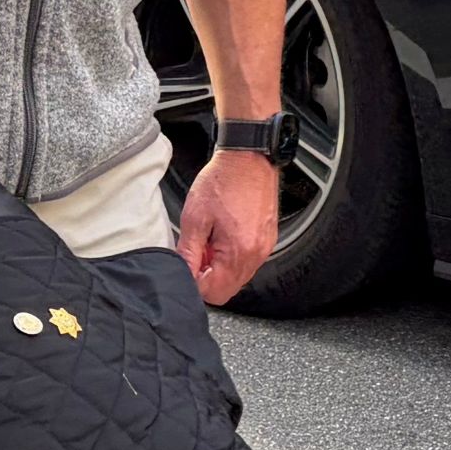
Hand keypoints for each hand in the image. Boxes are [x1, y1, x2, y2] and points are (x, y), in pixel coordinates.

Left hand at [176, 148, 279, 304]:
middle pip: (228, 289)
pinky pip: (248, 261)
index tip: (189, 265)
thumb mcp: (194, 218)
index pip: (215, 293)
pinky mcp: (268, 238)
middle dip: (208, 277)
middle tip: (198, 252)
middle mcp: (257, 253)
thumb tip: (183, 275)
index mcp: (239, 251)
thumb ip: (187, 253)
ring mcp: (265, 246)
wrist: (248, 156)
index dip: (196, 283)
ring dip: (220, 267)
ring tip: (211, 240)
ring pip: (238, 277)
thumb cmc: (223, 180)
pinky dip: (233, 256)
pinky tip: (224, 235)